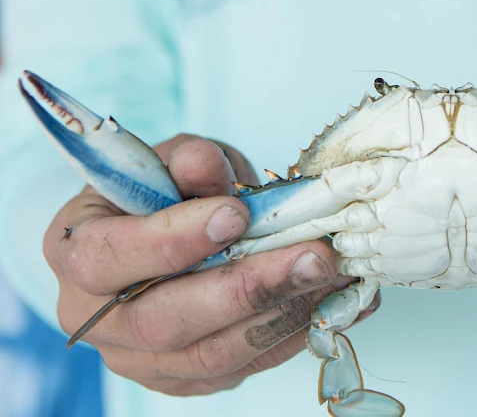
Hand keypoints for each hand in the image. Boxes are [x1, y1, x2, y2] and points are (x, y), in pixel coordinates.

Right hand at [44, 134, 376, 394]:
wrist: (162, 233)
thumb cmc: (159, 192)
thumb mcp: (169, 162)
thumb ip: (186, 161)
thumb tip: (205, 163)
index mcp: (77, 252)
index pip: (110, 257)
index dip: (174, 240)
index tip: (236, 214)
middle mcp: (99, 319)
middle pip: (166, 321)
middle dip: (249, 288)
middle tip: (315, 256)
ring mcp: (141, 359)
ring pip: (212, 355)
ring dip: (284, 314)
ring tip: (335, 276)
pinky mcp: (186, 378)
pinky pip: (243, 366)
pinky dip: (296, 334)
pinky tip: (336, 301)